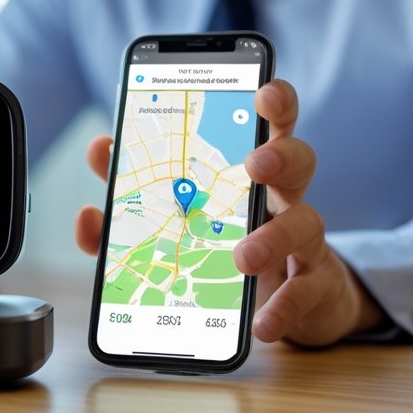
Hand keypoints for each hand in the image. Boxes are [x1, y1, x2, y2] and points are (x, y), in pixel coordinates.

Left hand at [74, 79, 384, 346]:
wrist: (279, 300)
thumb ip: (133, 185)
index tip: (263, 90)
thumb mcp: (175, 214)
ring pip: (308, 222)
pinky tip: (261, 323)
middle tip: (255, 164)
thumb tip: (99, 149)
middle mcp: (283, 197)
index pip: (269, 123)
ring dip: (273, 237)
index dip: (274, 101)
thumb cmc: (222, 242)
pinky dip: (283, 307)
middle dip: (280, 155)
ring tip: (243, 258)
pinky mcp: (313, 285)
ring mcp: (302, 240)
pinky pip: (306, 291)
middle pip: (298, 160)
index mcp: (251, 170)